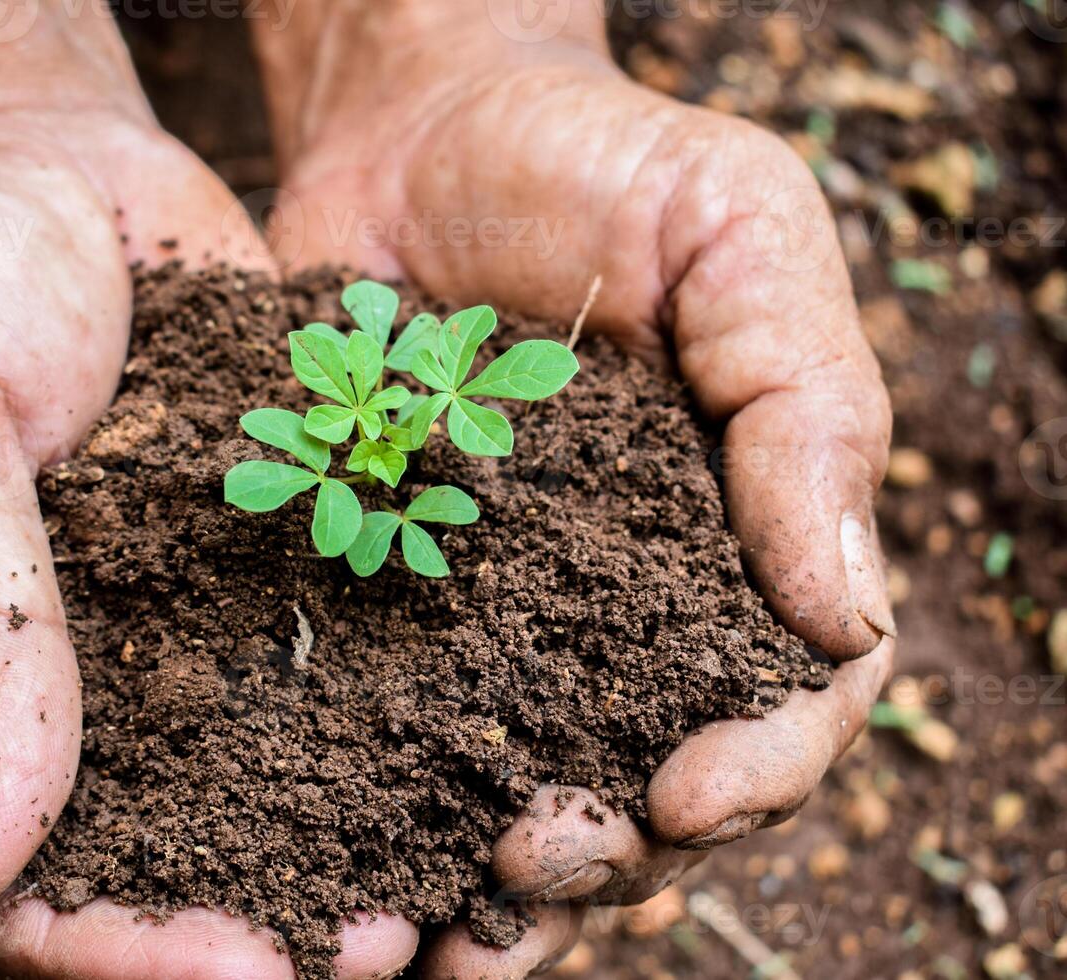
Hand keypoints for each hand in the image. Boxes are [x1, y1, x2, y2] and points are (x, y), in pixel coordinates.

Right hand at [0, 3, 419, 975]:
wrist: (34, 150)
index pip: (3, 880)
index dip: (110, 945)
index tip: (233, 966)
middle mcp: (54, 686)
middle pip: (147, 863)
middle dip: (258, 923)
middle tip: (388, 949)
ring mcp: (162, 631)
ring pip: (252, 786)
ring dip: (351, 843)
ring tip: (463, 877)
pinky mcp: (257, 559)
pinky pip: (322, 659)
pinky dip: (396, 716)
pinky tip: (488, 740)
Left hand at [253, 1, 894, 971]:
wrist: (418, 128)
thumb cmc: (603, 162)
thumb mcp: (742, 237)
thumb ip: (807, 411)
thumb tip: (850, 619)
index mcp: (740, 542)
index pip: (788, 697)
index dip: (759, 766)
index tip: (689, 794)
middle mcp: (627, 605)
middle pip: (652, 779)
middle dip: (611, 852)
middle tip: (537, 871)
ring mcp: (501, 613)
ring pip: (520, 788)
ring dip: (500, 885)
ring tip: (451, 944)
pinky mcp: (386, 597)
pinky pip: (390, 727)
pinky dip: (379, 812)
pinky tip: (346, 870)